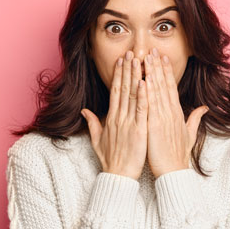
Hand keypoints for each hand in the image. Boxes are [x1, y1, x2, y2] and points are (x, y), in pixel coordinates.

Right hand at [81, 50, 147, 180]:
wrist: (118, 176)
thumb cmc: (111, 160)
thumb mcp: (97, 139)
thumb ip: (93, 123)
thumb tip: (85, 111)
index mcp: (111, 118)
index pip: (115, 91)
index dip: (119, 75)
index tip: (122, 61)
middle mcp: (119, 117)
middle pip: (123, 88)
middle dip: (127, 69)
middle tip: (131, 52)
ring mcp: (128, 123)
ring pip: (132, 95)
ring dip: (135, 76)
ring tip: (138, 60)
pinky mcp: (138, 130)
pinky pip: (141, 109)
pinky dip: (143, 95)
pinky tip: (145, 82)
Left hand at [143, 47, 208, 177]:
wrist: (173, 171)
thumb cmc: (177, 155)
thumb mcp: (189, 134)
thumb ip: (195, 119)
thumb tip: (204, 108)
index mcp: (177, 113)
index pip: (171, 87)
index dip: (166, 71)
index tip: (162, 57)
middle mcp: (171, 112)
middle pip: (164, 84)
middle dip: (158, 66)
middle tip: (152, 49)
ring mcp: (163, 117)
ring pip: (156, 90)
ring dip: (151, 72)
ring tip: (146, 57)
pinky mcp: (155, 125)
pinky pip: (150, 104)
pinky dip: (147, 91)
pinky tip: (143, 78)